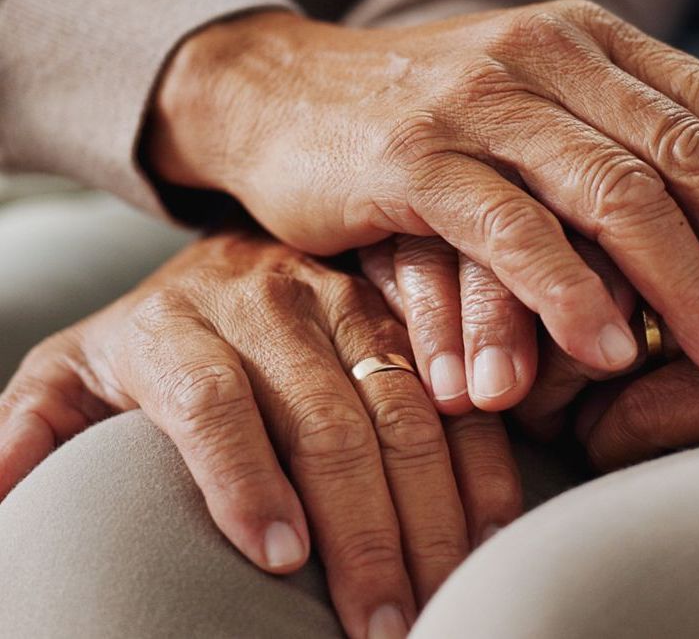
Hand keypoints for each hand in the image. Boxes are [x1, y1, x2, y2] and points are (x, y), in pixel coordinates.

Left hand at [0, 234, 522, 638]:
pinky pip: (447, 386)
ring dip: (427, 505)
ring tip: (439, 593)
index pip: (211, 399)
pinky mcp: (398, 311)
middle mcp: (267, 300)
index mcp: (174, 320)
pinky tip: (488, 525)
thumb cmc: (143, 343)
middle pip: (321, 417)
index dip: (244, 479)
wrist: (219, 261)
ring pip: (399, 404)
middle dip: (359, 528)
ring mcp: (344, 300)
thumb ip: (31, 430)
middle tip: (381, 626)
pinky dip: (476, 456)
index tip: (281, 566)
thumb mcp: (70, 375)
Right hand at [147, 0, 698, 386]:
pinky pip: (511, 229)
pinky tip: (607, 351)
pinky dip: (567, 291)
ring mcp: (477, 101)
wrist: (280, 94)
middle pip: (683, 154)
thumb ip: (610, 133)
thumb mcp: (529, 100)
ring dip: (686, 285)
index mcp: (586, 38)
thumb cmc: (423, 115)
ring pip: (612, 194)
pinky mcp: (411, 158)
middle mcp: (543, 54)